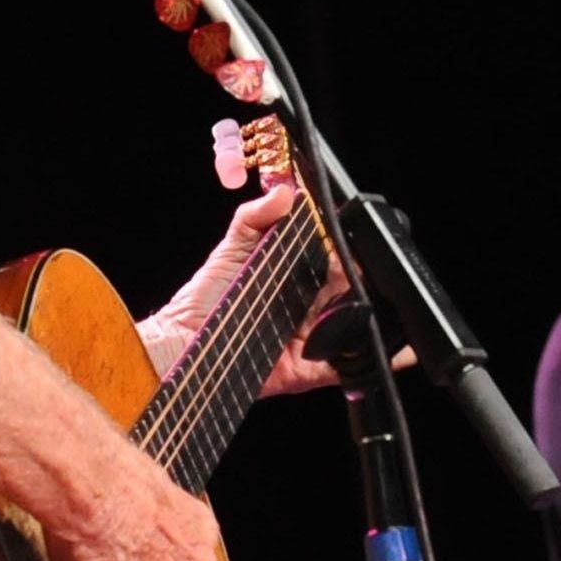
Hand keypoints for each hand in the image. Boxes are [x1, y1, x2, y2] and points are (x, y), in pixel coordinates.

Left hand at [145, 183, 358, 395]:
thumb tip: (284, 191)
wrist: (181, 343)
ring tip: (360, 308)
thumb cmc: (203, 297)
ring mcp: (309, 339)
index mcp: (293, 275)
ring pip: (350, 326)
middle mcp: (305, 306)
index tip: (346, 243)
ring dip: (363, 317)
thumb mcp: (231, 249)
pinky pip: (343, 368)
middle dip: (356, 282)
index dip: (343, 250)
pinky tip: (379, 349)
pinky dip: (364, 361)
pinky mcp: (307, 370)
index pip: (330, 259)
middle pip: (347, 292)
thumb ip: (255, 217)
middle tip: (349, 275)